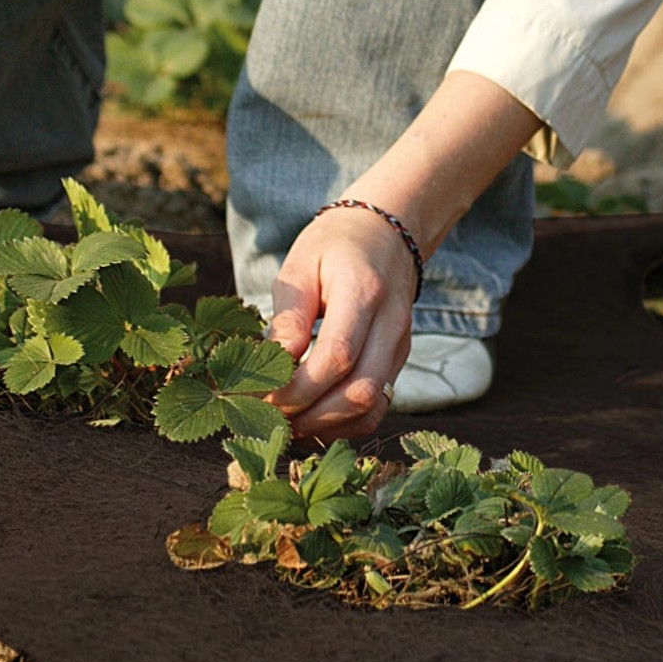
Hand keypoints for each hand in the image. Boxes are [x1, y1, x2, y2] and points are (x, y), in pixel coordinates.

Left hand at [265, 208, 415, 441]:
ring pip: (371, 408)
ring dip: (325, 425)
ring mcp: (400, 347)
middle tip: (269, 414)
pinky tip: (310, 419)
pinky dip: (342, 424)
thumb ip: (288, 316)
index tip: (262, 393)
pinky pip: (376, 408)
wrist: (386, 236)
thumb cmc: (335, 246)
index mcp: (364, 291)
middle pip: (360, 391)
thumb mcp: (300, 265)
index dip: (298, 386)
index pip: (338, 354)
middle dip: (309, 413)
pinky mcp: (398, 363)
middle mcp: (391, 324)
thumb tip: (272, 365)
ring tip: (286, 422)